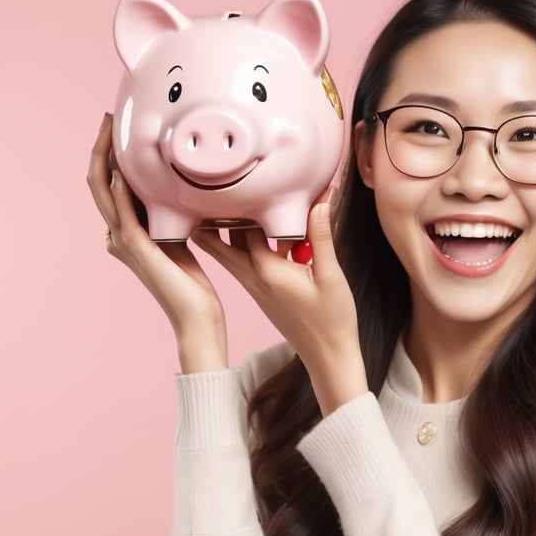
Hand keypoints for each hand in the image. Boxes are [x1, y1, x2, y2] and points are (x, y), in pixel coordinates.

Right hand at [87, 114, 227, 371]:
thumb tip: (175, 193)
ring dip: (104, 159)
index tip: (117, 129)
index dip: (109, 155)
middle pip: (99, 182)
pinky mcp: (139, 251)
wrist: (195, 315)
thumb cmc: (192, 283)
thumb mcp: (179, 238)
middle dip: (101, 148)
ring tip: (108, 132)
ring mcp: (125, 243)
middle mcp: (117, 235)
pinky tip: (122, 173)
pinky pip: (124, 216)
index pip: (109, 185)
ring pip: (103, 193)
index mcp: (125, 232)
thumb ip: (168, 218)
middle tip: (107, 118)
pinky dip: (121, 193)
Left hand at [191, 192, 368, 414]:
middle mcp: (254, 278)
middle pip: (220, 241)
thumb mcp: (331, 275)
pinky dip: (244, 243)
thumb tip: (319, 201)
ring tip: (222, 199)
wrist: (328, 357)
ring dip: (226, 228)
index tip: (223, 178)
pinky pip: (245, 261)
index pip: (241, 228)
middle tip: (202, 186)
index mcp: (267, 271)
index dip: (235, 201)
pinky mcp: (263, 293)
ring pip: (229, 252)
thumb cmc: (333, 320)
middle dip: (211, 216)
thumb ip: (322, 236)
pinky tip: (258, 228)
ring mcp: (256, 287)